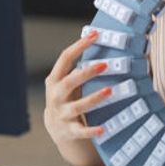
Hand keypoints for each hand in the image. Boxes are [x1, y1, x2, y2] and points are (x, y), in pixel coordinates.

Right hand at [43, 31, 112, 145]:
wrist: (56, 127)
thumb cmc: (67, 97)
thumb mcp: (66, 81)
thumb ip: (77, 67)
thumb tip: (96, 41)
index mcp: (55, 80)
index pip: (65, 58)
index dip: (79, 46)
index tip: (95, 34)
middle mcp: (56, 96)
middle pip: (69, 82)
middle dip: (85, 73)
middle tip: (104, 65)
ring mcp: (62, 113)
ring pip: (77, 106)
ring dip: (94, 98)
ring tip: (109, 90)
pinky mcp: (69, 130)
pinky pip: (81, 131)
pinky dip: (92, 130)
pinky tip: (104, 128)